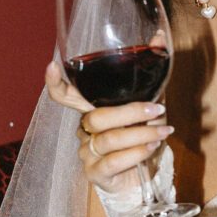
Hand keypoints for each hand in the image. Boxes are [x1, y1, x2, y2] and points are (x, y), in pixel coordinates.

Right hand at [44, 58, 171, 198]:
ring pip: (109, 139)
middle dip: (130, 112)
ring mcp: (87, 153)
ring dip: (141, 134)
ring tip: (163, 131)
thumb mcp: (149, 105)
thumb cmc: (141, 137)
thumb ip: (150, 77)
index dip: (55, 83)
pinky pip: (113, 161)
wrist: (145, 178)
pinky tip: (151, 148)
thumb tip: (159, 38)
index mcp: (91, 110)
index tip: (53, 66)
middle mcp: (84, 130)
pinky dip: (136, 153)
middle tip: (158, 110)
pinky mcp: (96, 174)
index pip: (64, 95)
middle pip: (97, 117)